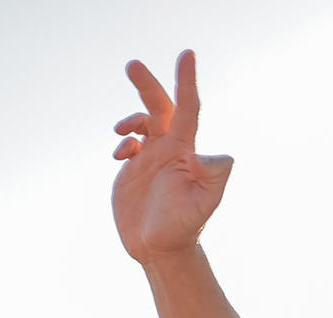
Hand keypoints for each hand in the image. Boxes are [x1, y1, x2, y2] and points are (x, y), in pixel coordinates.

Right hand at [110, 50, 234, 264]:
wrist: (162, 249)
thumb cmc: (185, 227)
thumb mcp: (204, 203)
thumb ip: (213, 176)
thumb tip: (212, 155)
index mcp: (185, 149)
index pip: (187, 108)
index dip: (187, 81)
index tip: (186, 54)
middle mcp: (169, 148)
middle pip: (160, 106)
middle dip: (147, 84)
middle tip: (132, 64)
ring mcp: (150, 159)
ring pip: (141, 124)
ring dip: (130, 119)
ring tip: (121, 132)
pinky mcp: (133, 171)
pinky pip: (127, 145)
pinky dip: (121, 143)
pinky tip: (119, 156)